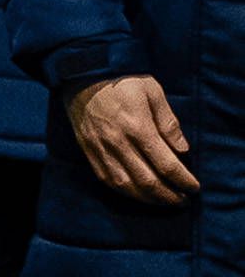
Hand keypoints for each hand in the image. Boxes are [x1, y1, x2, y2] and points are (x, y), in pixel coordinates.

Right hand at [70, 73, 197, 205]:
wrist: (82, 75)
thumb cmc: (123, 80)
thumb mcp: (153, 92)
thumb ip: (169, 123)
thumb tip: (183, 150)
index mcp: (137, 127)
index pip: (165, 164)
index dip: (183, 180)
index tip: (194, 187)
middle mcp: (118, 143)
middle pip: (147, 181)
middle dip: (168, 195)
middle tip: (182, 200)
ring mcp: (100, 149)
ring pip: (125, 185)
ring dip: (147, 199)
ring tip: (163, 201)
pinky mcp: (88, 151)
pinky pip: (106, 179)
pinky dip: (124, 191)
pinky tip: (137, 194)